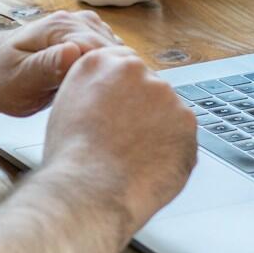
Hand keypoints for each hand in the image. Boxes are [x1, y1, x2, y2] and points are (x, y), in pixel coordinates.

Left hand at [0, 10, 121, 116]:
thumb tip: (74, 53)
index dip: (109, 77)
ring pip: (116, 53)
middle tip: (109, 107)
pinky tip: (102, 90)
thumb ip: (46, 66)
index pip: (101, 50)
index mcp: (59, 27)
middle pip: (114, 50)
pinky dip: (110, 72)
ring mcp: (82, 29)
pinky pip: (110, 55)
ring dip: (115, 75)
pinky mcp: (86, 39)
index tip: (109, 101)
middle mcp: (75, 22)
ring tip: (106, 100)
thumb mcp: (19, 79)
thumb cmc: (0, 77)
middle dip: (115, 77)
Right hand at [38, 45, 198, 231]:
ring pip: (167, 111)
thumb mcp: (67, 107)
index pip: (123, 65)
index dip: (124, 92)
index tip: (124, 109)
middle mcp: (134, 70)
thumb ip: (92, 91)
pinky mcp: (187, 120)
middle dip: (143, 110)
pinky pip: (182, 135)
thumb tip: (109, 99)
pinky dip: (172, 150)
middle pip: (148, 86)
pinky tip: (150, 166)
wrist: (89, 189)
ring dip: (158, 130)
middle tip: (126, 140)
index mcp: (99, 63)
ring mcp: (164, 94)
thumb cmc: (71, 159)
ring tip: (134, 158)